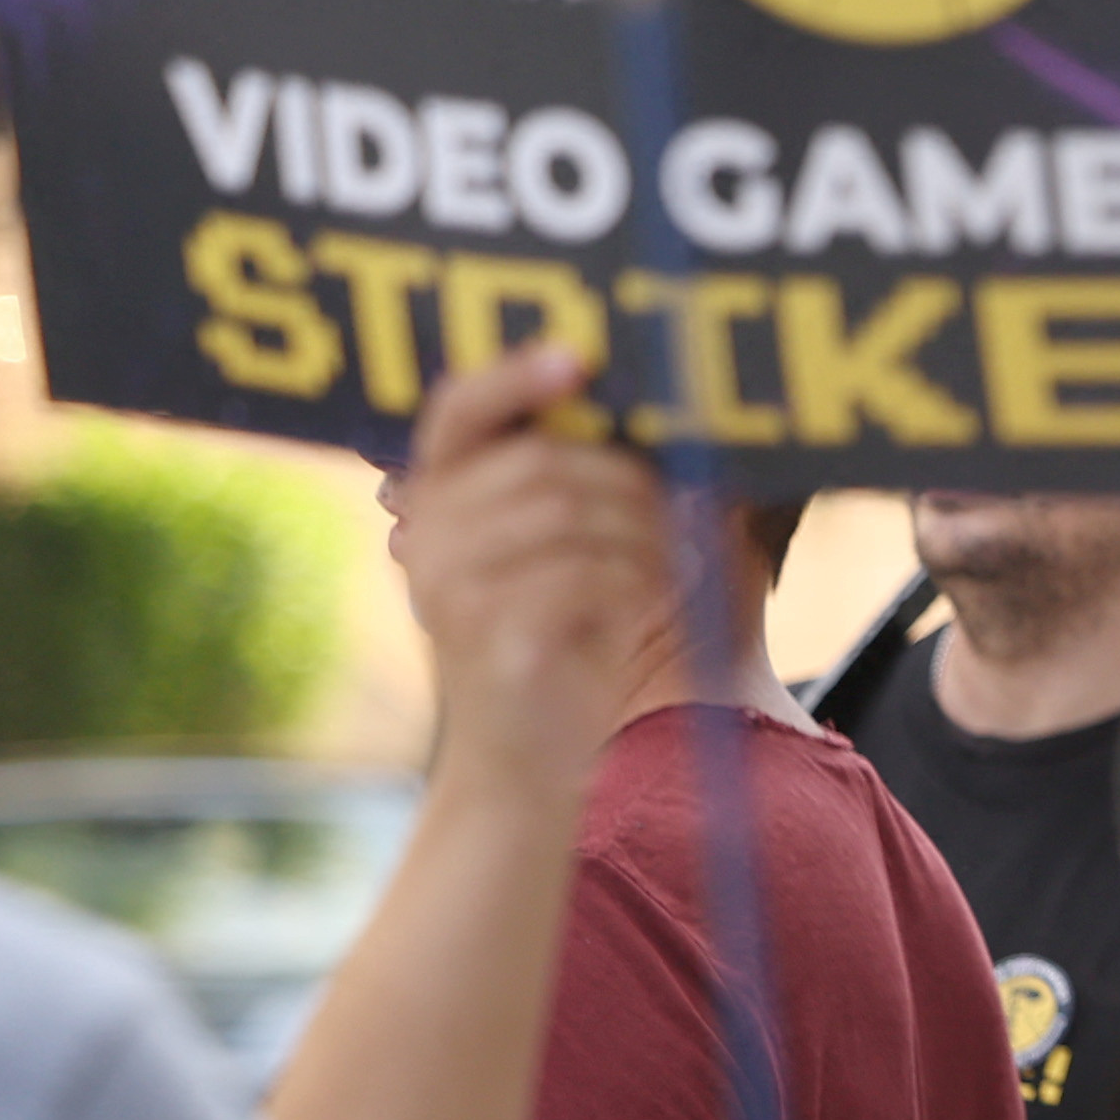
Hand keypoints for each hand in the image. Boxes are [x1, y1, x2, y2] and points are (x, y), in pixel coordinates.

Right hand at [382, 343, 666, 801]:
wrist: (536, 759)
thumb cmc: (575, 643)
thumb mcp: (586, 551)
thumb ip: (597, 482)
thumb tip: (673, 414)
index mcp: (447, 496)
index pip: (459, 408)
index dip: (515, 376)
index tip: (577, 361)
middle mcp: (430, 532)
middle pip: (538, 460)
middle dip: (630, 479)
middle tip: (689, 509)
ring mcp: (445, 586)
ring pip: (561, 512)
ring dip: (642, 532)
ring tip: (677, 564)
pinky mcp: (478, 637)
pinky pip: (569, 575)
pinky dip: (631, 579)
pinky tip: (653, 599)